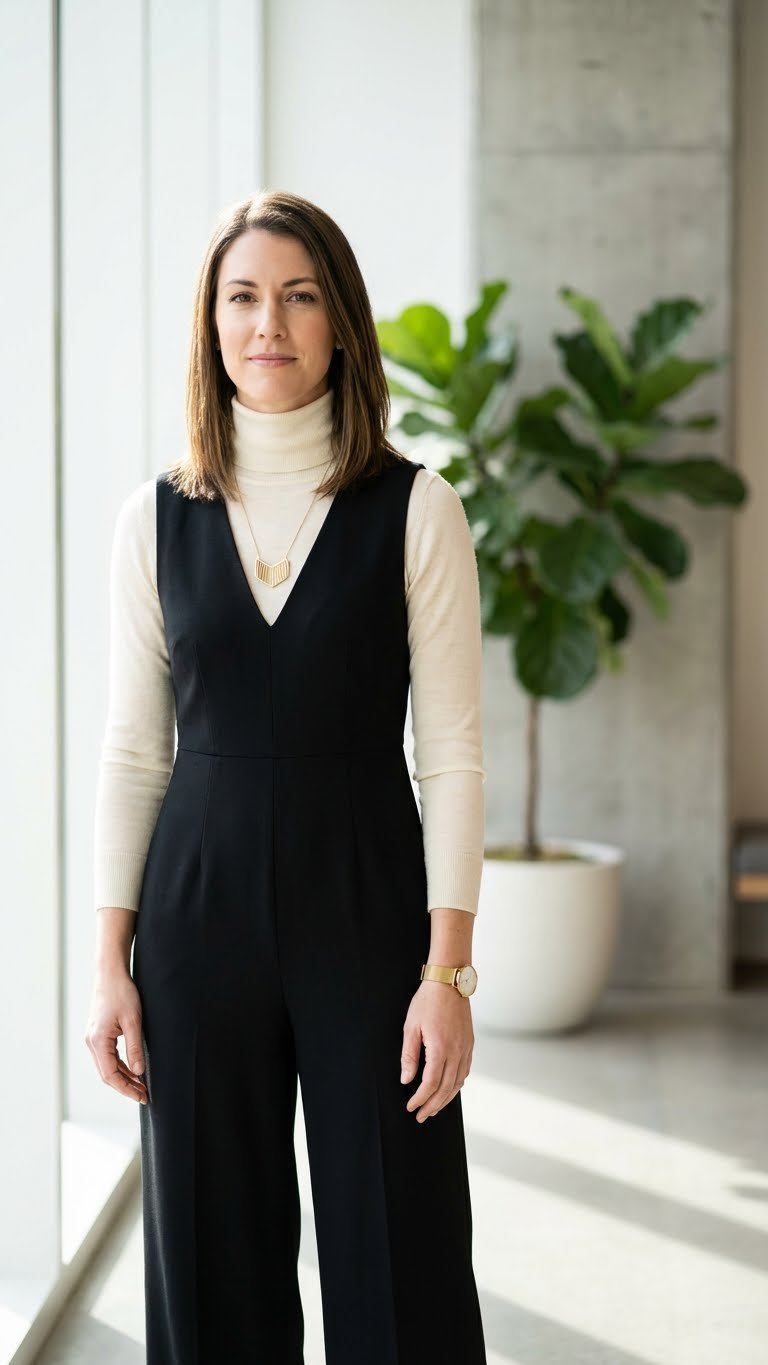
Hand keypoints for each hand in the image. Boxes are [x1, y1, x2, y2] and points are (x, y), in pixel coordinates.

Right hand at [85, 968, 148, 1105]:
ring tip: (142, 1086)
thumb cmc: (122, 992)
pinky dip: (121, 1065)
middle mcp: (92, 1042)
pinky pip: (108, 1056)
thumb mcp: (133, 1021)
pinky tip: (134, 1069)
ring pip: (108, 1066)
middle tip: (145, 1095)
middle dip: (126, 1086)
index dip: (126, 1089)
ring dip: (124, 1077)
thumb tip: (139, 1072)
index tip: (142, 1096)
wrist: (110, 972)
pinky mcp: (98, 1033)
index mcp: (98, 1041)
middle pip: (107, 1074)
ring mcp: (93, 1038)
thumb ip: (134, 1048)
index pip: (110, 1075)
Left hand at [400, 980, 473, 1121]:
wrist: (449, 982)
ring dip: (446, 1099)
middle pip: (446, 1088)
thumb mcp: (411, 1027)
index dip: (420, 1099)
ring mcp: (466, 1048)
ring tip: (434, 1108)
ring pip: (458, 1083)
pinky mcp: (469, 1044)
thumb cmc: (428, 1001)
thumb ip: (409, 1055)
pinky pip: (465, 1071)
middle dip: (433, 1105)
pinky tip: (449, 1089)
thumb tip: (407, 1079)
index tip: (411, 1107)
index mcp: (440, 1048)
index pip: (430, 1084)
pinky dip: (457, 1085)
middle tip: (421, 1116)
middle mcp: (457, 1051)